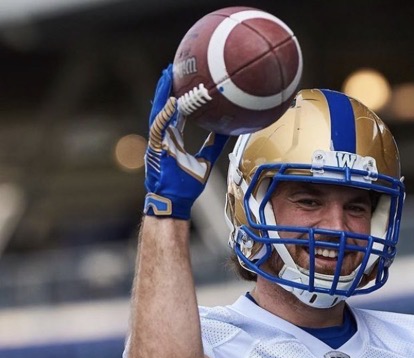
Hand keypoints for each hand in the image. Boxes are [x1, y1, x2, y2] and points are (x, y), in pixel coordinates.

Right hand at [143, 65, 228, 218]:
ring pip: (158, 112)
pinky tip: (172, 102)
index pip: (175, 114)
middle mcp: (164, 137)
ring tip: (167, 76)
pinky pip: (159, 128)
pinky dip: (165, 115)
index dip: (178, 98)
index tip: (182, 82)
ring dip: (162, 94)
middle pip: (164, 107)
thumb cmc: (186, 186)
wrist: (176, 202)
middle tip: (171, 69)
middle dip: (166, 88)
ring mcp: (158, 142)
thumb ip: (213, 146)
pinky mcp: (156, 149)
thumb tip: (228, 133)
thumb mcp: (205, 162)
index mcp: (173, 140)